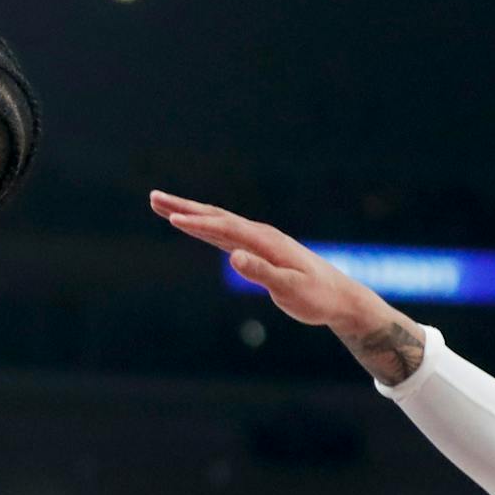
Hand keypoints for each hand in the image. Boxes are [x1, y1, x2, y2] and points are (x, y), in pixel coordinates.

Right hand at [149, 191, 389, 336]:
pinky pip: (224, 233)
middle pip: (215, 216)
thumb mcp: (291, 290)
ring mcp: (258, 240)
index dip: (198, 223)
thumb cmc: (317, 297)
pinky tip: (192, 223)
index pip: (225, 228)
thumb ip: (262, 273)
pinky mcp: (257, 249)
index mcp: (266, 242)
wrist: (341, 297)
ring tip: (162, 205)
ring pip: (217, 221)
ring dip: (189, 212)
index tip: (172, 217)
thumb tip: (234, 257)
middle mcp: (260, 235)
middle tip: (153, 197)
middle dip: (183, 206)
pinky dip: (204, 225)